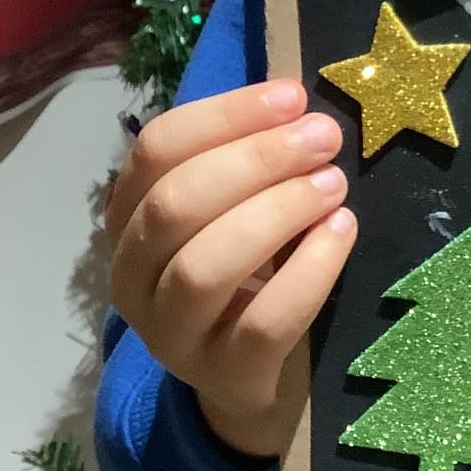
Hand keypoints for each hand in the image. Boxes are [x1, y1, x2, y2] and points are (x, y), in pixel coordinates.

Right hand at [104, 81, 356, 459]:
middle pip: (175, 204)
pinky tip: (342, 231)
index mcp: (129, 218)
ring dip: (277, 212)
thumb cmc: (245, 268)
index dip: (225, 115)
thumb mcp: (233, 207)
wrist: (245, 375)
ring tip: (334, 185)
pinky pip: (262, 323)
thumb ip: (250, 158)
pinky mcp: (223, 376)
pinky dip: (308, 271)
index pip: (157, 149)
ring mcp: (171, 334)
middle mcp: (133, 277)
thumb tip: (299, 105)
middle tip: (324, 137)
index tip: (293, 95)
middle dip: (256, 160)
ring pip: (205, 266)